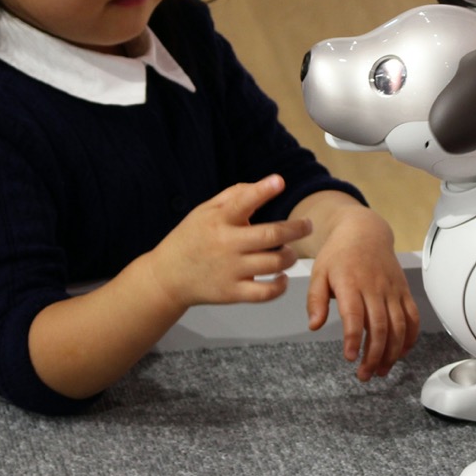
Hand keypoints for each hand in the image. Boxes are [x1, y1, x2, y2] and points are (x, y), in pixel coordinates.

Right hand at [145, 174, 311, 309]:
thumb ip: (235, 195)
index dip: (262, 191)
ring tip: (290, 252)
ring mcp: (230, 270)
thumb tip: (266, 184)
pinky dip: (280, 285)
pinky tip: (281, 277)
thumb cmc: (191, 239)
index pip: (241, 202)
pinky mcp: (232, 293)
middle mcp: (225, 244)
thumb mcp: (205, 211)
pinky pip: (266, 292)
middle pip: (270, 235)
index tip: (278, 182)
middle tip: (307, 225)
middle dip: (296, 228)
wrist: (167, 277)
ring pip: (274, 263)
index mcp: (218, 220)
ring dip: (291, 256)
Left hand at [299, 197, 420, 380]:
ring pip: (399, 326)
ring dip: (392, 352)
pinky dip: (410, 338)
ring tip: (381, 370)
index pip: (354, 314)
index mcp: (350, 282)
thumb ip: (315, 300)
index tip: (350, 357)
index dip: (353, 338)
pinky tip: (401, 353)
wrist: (365, 232)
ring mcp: (392, 290)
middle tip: (364, 375)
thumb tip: (314, 325)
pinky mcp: (404, 291)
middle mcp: (374, 287)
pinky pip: (413, 317)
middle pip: (379, 326)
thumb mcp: (318, 272)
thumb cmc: (339, 254)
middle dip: (373, 355)